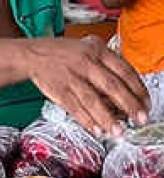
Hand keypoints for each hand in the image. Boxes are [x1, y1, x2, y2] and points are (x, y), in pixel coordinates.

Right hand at [23, 36, 150, 136]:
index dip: (138, 89)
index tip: (146, 104)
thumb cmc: (61, 53)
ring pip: (92, 100)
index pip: (124, 71)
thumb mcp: (88, 46)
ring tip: (119, 131)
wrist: (31, 54)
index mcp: (97, 51)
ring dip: (107, 118)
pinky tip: (96, 129)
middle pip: (112, 86)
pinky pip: (74, 107)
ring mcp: (70, 77)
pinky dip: (85, 120)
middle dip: (129, 105)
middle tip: (140, 119)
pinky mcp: (58, 90)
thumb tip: (130, 82)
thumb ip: (108, 60)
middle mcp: (85, 63)